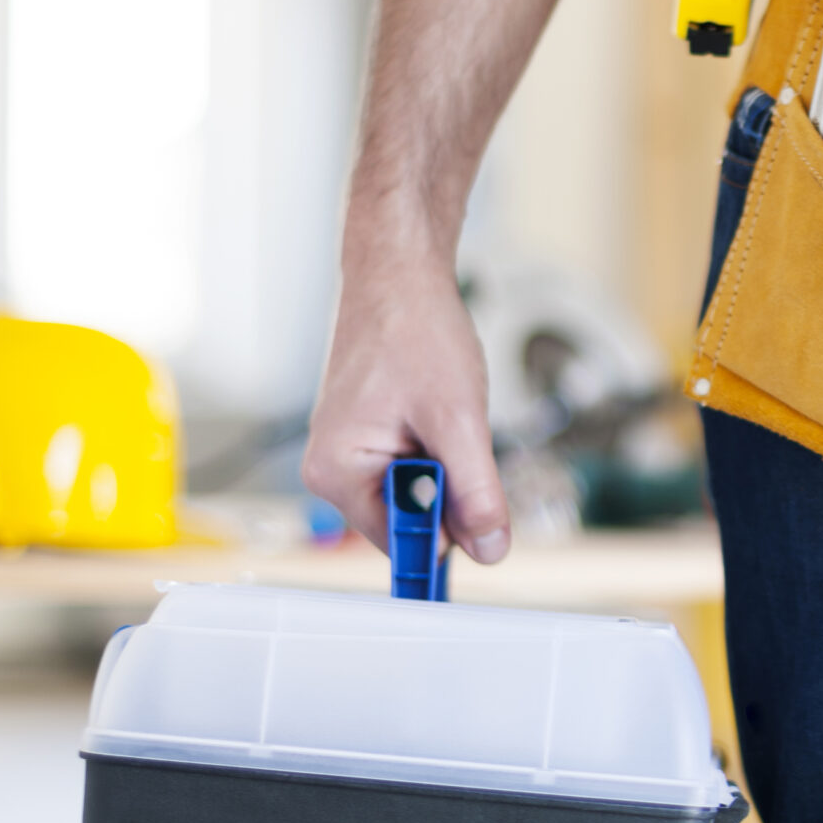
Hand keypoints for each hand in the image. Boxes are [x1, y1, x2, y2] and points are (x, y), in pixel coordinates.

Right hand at [302, 264, 510, 563]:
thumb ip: (475, 493)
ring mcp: (349, 452)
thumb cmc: (415, 331)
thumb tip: (490, 551)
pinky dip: (442, 448)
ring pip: (420, 492)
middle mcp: (333, 470)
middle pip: (412, 520)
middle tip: (461, 437)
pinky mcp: (369, 437)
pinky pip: (416, 467)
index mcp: (338, 474)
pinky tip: (441, 409)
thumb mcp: (459, 422)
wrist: (400, 271)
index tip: (485, 528)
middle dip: (451, 490)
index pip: (401, 544)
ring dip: (449, 465)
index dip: (449, 535)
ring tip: (447, 413)